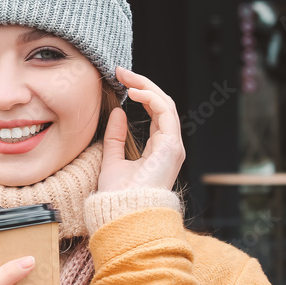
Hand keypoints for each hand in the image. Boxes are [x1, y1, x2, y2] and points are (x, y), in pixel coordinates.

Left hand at [98, 66, 184, 192]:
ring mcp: (173, 146)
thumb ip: (115, 137)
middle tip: (120, 71)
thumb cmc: (117, 195)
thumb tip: (118, 112)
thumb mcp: (112, 160)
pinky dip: (151, 98)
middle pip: (162, 105)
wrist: (121, 213)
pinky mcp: (171, 146)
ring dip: (146, 86)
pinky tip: (134, 91)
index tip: (120, 80)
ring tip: (125, 76)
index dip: (140, 93)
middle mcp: (169, 146)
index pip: (155, 112)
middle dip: (142, 84)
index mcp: (158, 149)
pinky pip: (166, 113)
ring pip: (166, 104)